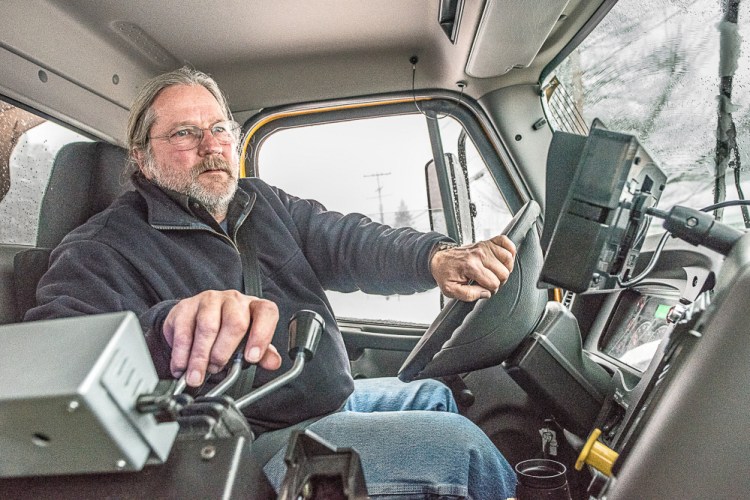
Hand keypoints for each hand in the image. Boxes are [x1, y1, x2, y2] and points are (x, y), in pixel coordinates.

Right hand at [162, 290, 281, 386]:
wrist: (197, 319)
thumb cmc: (229, 333)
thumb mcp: (248, 343)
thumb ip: (263, 353)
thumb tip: (273, 362)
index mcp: (255, 307)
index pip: (266, 313)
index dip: (261, 335)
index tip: (252, 358)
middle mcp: (234, 300)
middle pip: (235, 322)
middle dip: (224, 351)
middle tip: (216, 368)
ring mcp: (209, 300)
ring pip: (207, 326)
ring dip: (200, 356)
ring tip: (196, 376)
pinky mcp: (185, 307)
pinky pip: (183, 330)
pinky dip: (181, 354)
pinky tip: (181, 367)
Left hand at [430, 235, 516, 301]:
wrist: (439, 259)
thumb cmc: (445, 274)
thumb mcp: (451, 290)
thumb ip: (469, 295)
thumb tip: (486, 293)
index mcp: (470, 266)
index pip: (493, 283)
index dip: (491, 290)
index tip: (483, 289)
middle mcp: (479, 255)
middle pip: (503, 272)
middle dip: (498, 281)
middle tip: (488, 282)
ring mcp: (484, 246)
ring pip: (508, 258)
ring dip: (505, 268)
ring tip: (496, 272)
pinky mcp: (486, 242)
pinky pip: (505, 241)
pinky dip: (509, 249)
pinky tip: (504, 259)